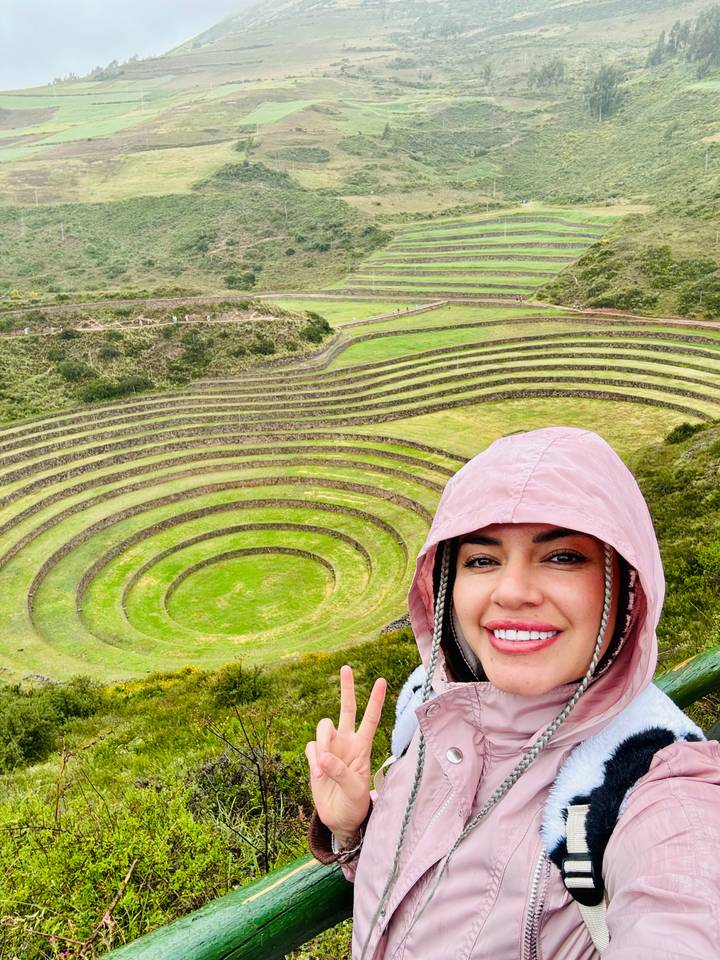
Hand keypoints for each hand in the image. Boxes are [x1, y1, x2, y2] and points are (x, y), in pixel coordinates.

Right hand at [305, 664, 386, 841]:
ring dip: (322, 744)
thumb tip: (322, 756)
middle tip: (346, 668)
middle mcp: (347, 742)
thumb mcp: (354, 790)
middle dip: (346, 688)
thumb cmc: (355, 804)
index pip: (370, 719)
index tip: (382, 680)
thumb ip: (339, 771)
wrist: (340, 819)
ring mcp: (331, 748)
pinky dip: (313, 758)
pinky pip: (311, 747)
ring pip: (323, 727)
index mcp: (363, 747)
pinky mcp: (316, 757)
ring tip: (322, 769)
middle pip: (347, 709)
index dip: (375, 700)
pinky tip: (318, 774)